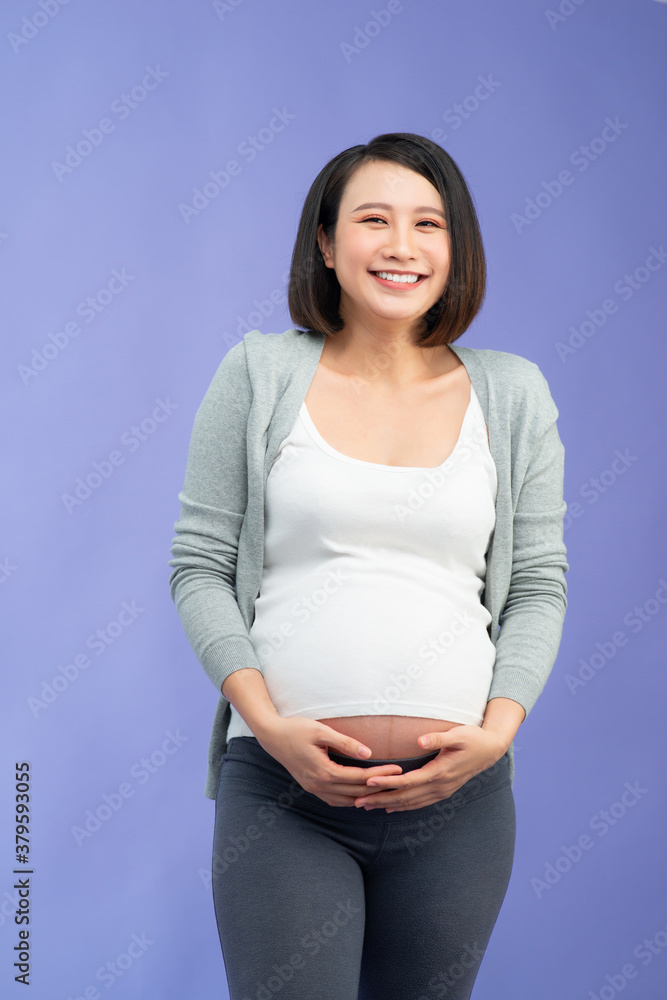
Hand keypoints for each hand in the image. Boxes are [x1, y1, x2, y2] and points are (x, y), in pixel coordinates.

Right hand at [254, 716, 405, 806]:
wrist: (272, 736)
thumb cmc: (296, 729)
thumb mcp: (322, 731)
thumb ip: (346, 743)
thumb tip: (369, 753)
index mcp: (323, 772)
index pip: (359, 777)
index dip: (380, 774)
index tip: (397, 769)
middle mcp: (318, 785)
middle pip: (356, 792)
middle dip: (378, 787)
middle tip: (398, 781)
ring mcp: (313, 788)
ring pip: (346, 801)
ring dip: (365, 797)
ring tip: (384, 791)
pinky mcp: (310, 786)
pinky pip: (334, 800)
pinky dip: (350, 799)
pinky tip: (360, 795)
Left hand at [353, 725, 506, 812]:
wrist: (491, 750)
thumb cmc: (473, 738)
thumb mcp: (458, 734)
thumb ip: (438, 737)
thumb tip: (419, 740)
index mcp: (440, 772)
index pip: (408, 780)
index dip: (388, 782)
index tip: (369, 781)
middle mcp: (440, 786)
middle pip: (405, 797)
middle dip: (380, 799)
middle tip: (357, 800)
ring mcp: (441, 791)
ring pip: (411, 803)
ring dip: (388, 805)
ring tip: (367, 805)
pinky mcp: (442, 791)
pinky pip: (419, 802)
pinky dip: (403, 806)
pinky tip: (390, 807)